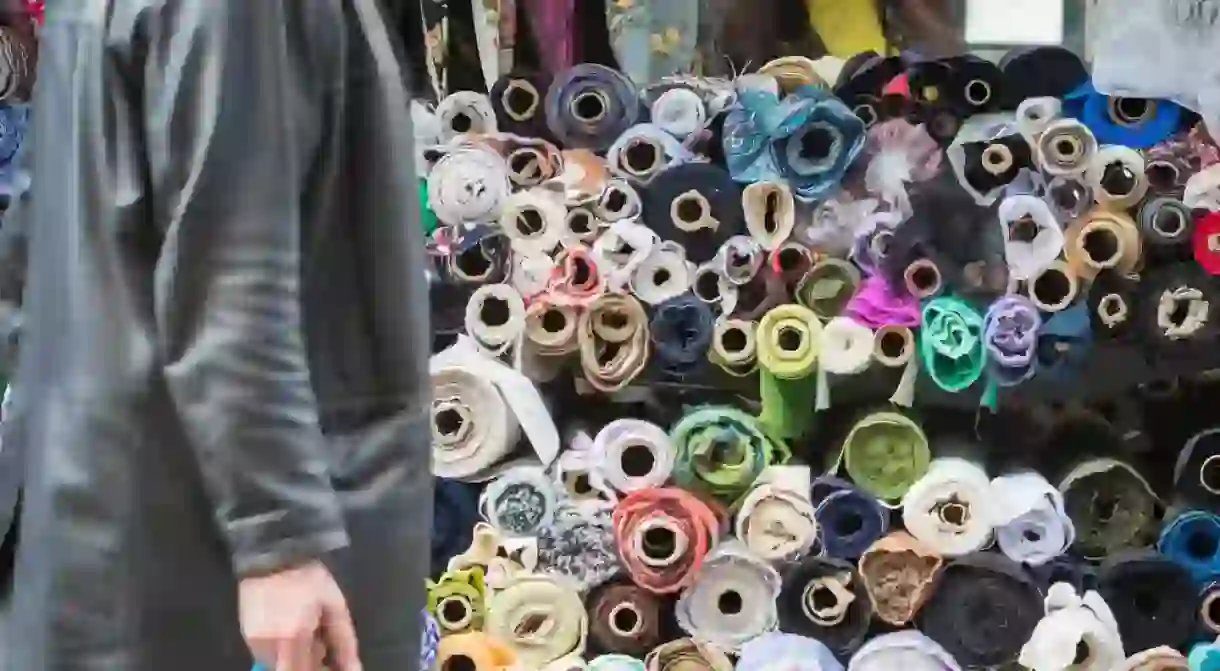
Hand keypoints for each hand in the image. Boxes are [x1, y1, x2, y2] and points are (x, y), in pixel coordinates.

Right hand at [239, 561, 361, 670]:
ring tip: (304, 630)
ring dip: (294, 657)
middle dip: (308, 664)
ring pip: (278, 665)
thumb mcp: (335, 606)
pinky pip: (266, 654)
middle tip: (320, 644)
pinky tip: (290, 627)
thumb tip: (354, 669)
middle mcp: (270, 646)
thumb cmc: (309, 578)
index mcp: (295, 638)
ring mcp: (254, 642)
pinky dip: (281, 649)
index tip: (330, 663)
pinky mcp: (245, 635)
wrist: (272, 553)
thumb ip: (344, 643)